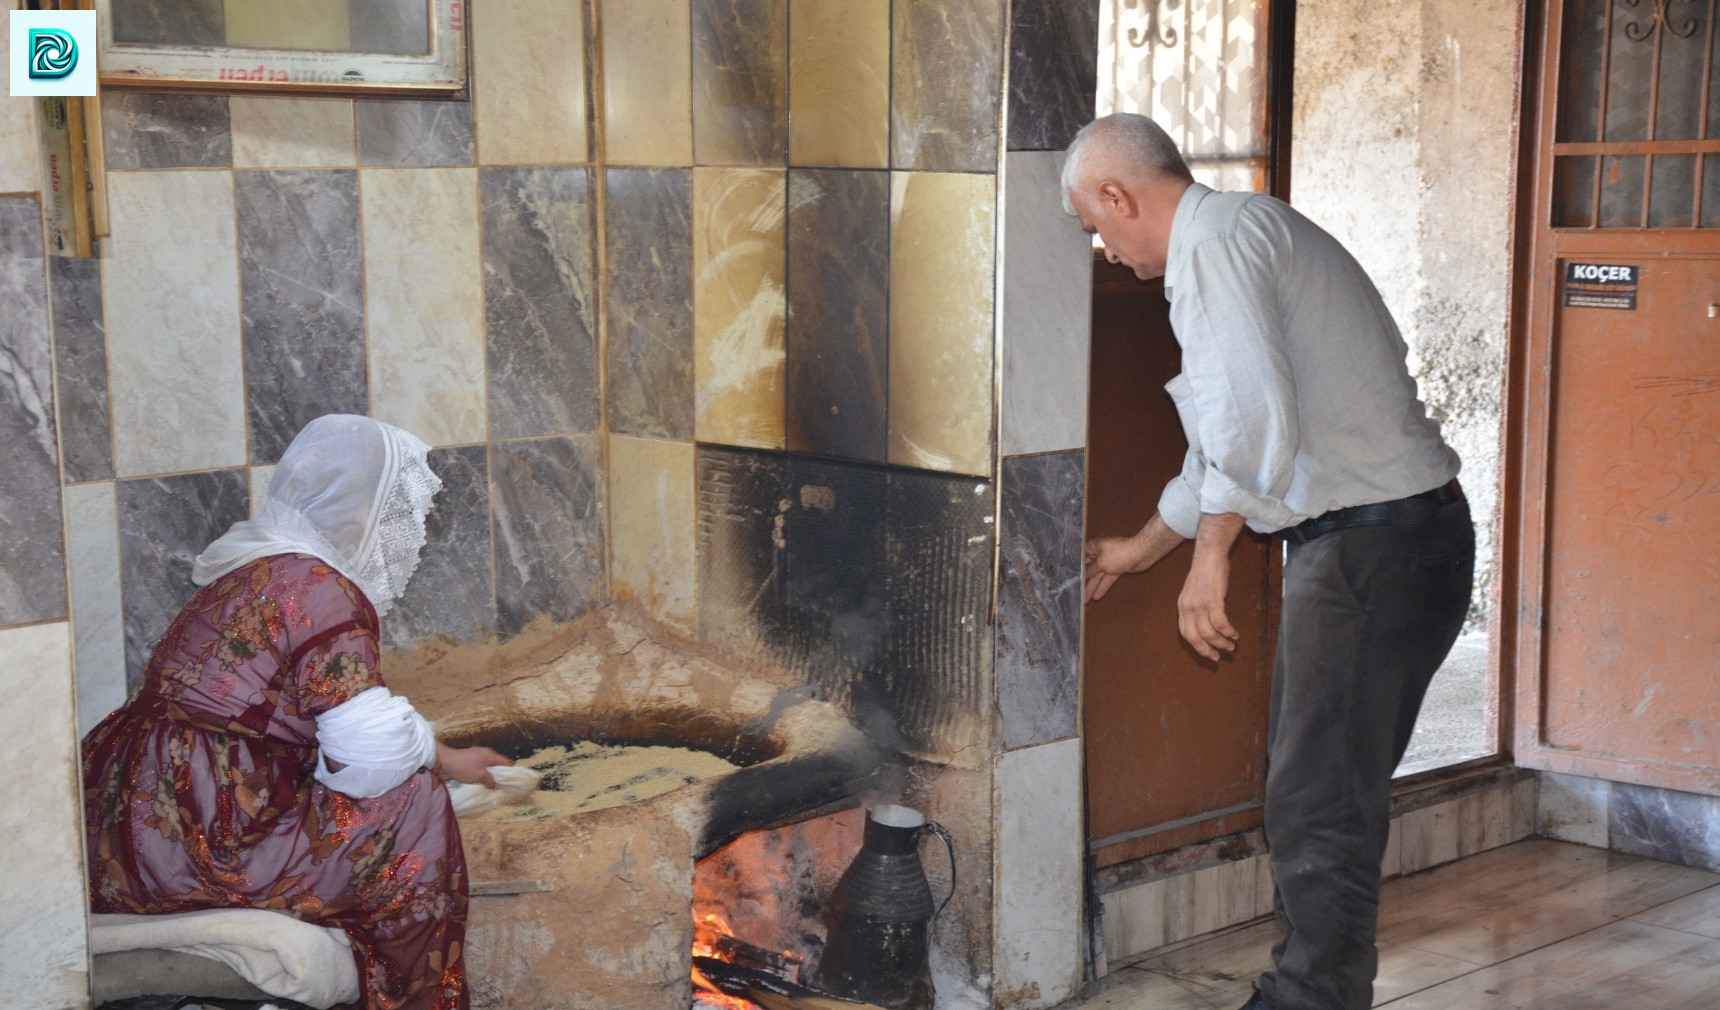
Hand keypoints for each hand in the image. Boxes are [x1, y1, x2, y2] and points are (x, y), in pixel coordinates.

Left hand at [434, 743, 511, 788]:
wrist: (444, 762)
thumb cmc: (464, 767)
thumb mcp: (480, 775)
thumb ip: (490, 780)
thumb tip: (494, 785)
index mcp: (490, 755)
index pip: (505, 762)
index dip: (510, 771)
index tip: (513, 781)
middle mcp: (485, 755)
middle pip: (497, 765)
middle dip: (499, 776)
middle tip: (502, 787)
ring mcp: (476, 759)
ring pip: (487, 769)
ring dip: (489, 777)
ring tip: (492, 788)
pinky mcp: (468, 763)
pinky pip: (479, 771)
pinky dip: (481, 777)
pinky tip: (480, 785)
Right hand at [1084, 514, 1186, 602]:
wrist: (1141, 553)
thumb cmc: (1119, 554)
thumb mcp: (1101, 563)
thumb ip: (1090, 571)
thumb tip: (1082, 575)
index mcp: (1093, 547)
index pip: (1080, 558)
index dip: (1074, 569)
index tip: (1067, 579)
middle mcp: (1099, 554)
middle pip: (1088, 569)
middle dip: (1083, 582)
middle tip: (1077, 594)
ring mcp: (1108, 562)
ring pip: (1098, 576)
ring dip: (1092, 587)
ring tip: (1085, 600)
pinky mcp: (1116, 569)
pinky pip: (1107, 579)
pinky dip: (1103, 587)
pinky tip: (1097, 596)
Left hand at [1177, 546, 1237, 660]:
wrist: (1209, 555)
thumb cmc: (1205, 572)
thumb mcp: (1193, 592)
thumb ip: (1195, 607)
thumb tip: (1204, 624)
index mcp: (1182, 607)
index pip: (1185, 633)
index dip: (1197, 646)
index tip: (1208, 654)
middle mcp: (1187, 608)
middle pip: (1194, 637)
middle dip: (1206, 650)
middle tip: (1218, 657)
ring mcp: (1199, 605)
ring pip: (1209, 633)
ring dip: (1221, 642)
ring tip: (1231, 646)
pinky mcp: (1212, 600)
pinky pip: (1220, 623)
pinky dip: (1228, 631)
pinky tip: (1235, 634)